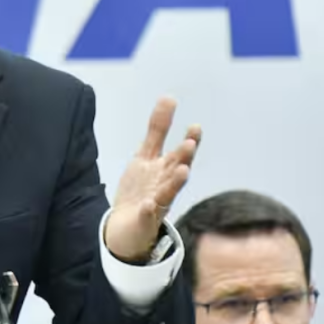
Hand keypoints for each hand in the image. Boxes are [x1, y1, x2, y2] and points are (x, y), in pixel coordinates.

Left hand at [105, 96, 199, 261]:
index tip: (195, 126)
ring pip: (168, 191)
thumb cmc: (143, 187)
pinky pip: (148, 213)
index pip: (177, 151)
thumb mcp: (146, 155)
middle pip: (177, 168)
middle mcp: (166, 184)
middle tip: (190, 143)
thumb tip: (169, 97)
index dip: (187, 139)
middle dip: (184, 156)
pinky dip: (149, 209)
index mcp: (165, 168)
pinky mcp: (146, 218)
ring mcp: (158, 202)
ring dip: (176, 181)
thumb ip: (157, 129)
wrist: (128, 226)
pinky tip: (148, 204)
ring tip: (183, 171)